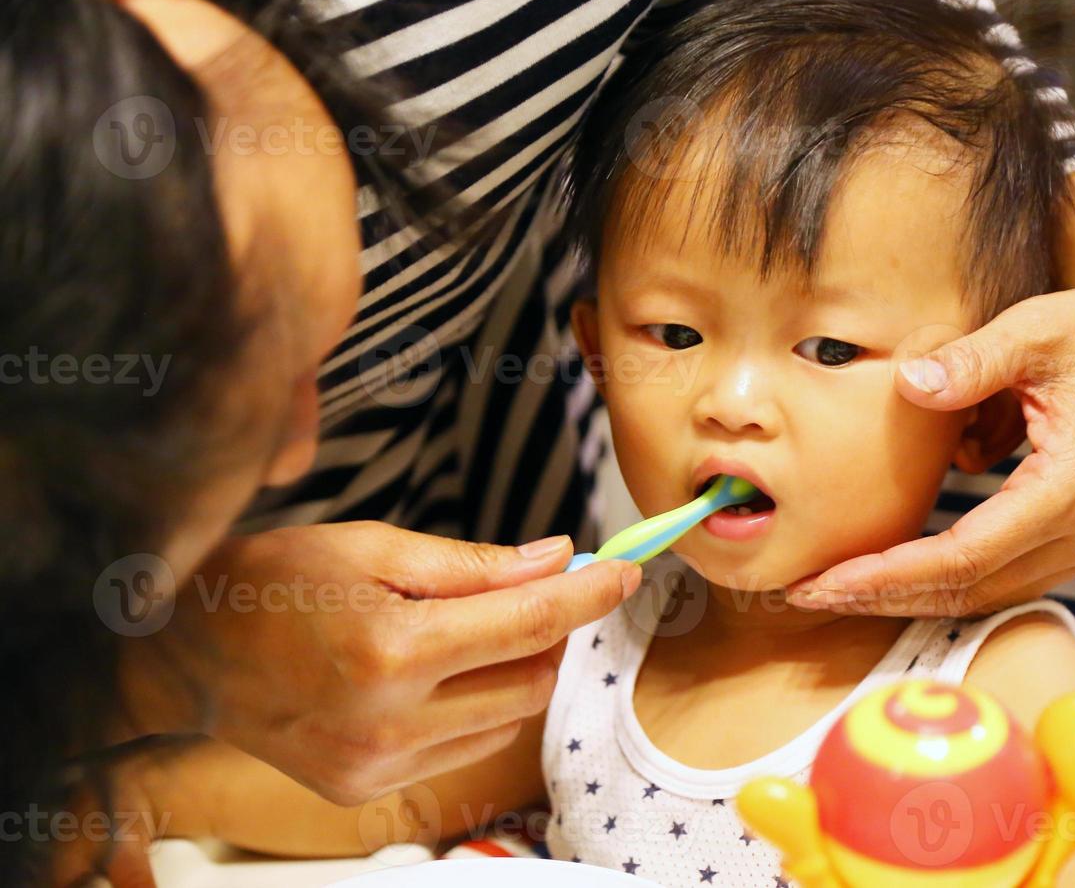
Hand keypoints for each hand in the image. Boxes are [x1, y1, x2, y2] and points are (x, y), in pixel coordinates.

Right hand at [118, 522, 638, 802]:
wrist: (187, 654)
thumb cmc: (275, 583)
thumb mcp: (373, 547)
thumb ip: (473, 564)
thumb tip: (555, 559)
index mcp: (390, 649)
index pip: (528, 624)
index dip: (588, 596)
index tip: (624, 572)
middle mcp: (389, 721)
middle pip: (532, 681)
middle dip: (551, 633)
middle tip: (532, 593)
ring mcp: (378, 766)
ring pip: (507, 720)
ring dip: (518, 672)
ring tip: (474, 630)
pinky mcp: (367, 791)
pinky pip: (464, 748)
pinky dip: (477, 707)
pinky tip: (440, 673)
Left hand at [788, 171, 1074, 615]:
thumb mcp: (1034, 329)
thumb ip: (970, 360)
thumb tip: (908, 384)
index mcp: (1074, 488)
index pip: (964, 556)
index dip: (888, 575)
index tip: (822, 581)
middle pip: (971, 590)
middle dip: (884, 597)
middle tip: (805, 592)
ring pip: (989, 594)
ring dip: (912, 594)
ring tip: (835, 586)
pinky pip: (1007, 576)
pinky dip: (947, 577)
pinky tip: (890, 568)